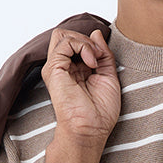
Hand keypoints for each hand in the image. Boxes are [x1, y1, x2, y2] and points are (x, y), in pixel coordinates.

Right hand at [42, 27, 120, 147]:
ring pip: (62, 34)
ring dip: (84, 42)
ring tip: (94, 60)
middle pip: (65, 34)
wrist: (91, 130)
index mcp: (74, 69)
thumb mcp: (109, 76)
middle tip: (98, 56)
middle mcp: (62, 67)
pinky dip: (82, 46)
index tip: (104, 58)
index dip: (92, 43)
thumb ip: (104, 54)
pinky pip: (64, 42)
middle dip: (85, 39)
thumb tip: (96, 32)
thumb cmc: (100, 112)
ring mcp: (56, 67)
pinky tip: (91, 63)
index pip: (76, 41)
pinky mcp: (53, 69)